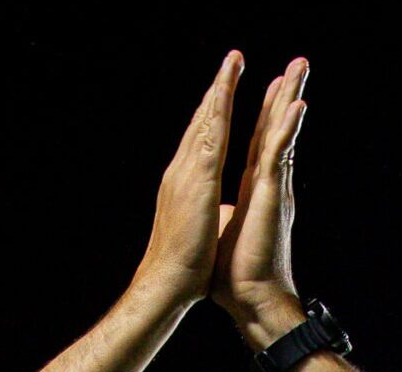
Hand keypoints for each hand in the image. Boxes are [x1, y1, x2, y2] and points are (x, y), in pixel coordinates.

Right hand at [128, 53, 242, 311]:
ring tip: (234, 60)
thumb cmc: (183, 265)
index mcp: (185, 182)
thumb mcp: (194, 226)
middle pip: (203, 120)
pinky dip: (222, 110)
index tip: (224, 90)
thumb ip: (198, 209)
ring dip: (221, 87)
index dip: (213, 113)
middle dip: (218, 88)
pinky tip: (231, 89)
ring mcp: (188, 171)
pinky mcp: (199, 179)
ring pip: (207, 119)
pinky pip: (214, 135)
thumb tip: (203, 209)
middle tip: (232, 59)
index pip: (201, 140)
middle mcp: (182, 169)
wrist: (167, 283)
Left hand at [214, 57, 309, 339]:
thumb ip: (228, 214)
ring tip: (300, 68)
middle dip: (286, 94)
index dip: (266, 113)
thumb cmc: (237, 274)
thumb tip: (220, 214)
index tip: (274, 86)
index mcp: (254, 188)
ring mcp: (271, 186)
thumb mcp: (227, 230)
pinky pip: (278, 154)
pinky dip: (287, 129)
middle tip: (299, 63)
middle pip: (276, 128)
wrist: (249, 298)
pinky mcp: (270, 195)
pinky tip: (296, 105)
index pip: (259, 141)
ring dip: (291, 98)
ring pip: (281, 133)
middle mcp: (267, 182)